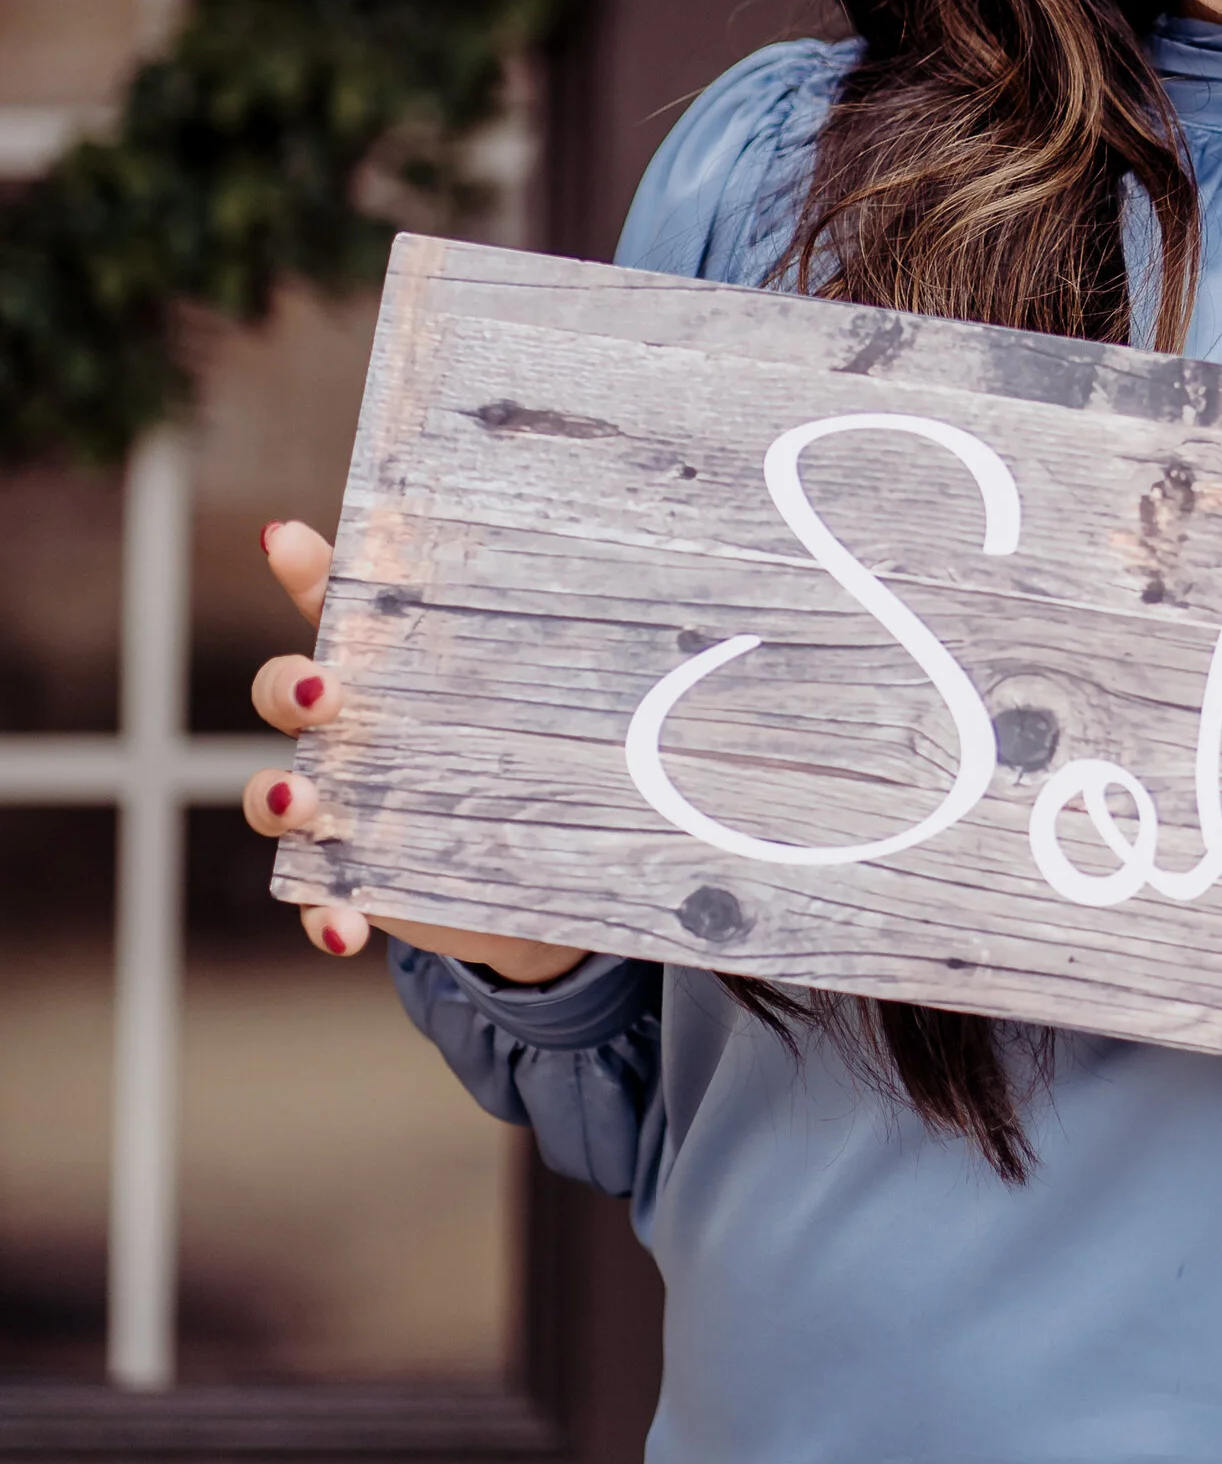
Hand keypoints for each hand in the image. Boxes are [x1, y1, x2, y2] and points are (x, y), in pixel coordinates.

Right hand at [242, 520, 585, 986]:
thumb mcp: (549, 695)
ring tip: (307, 798)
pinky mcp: (351, 882)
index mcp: (391, 667)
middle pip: (285, 691)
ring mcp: (343, 807)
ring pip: (277, 793)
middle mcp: (351, 731)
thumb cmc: (532, 751)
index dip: (308, 569)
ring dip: (281, 794)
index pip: (336, 603)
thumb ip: (579, 647)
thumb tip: (702, 604)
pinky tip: (347, 926)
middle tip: (326, 692)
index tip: (290, 537)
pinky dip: (324, 914)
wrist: (538, 870)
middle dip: (291, 685)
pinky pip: (314, 899)